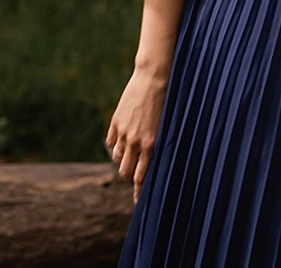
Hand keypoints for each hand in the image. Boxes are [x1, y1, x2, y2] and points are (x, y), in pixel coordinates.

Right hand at [105, 67, 166, 193]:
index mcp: (152, 145)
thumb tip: (154, 163)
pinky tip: (122, 144)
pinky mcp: (116, 122)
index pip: (141, 177)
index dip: (138, 192)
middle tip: (133, 181)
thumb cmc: (169, 101)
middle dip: (128, 178)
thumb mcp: (167, 127)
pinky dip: (115, 146)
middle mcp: (135, 142)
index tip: (137, 202)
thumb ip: (158, 146)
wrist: (154, 77)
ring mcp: (123, 132)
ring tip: (130, 160)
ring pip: (117, 158)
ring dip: (122, 162)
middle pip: (125, 172)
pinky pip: (111, 142)